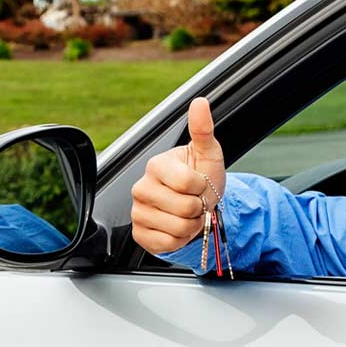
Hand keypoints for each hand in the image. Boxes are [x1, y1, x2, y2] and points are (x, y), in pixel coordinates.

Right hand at [131, 97, 226, 253]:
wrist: (195, 203)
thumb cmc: (201, 176)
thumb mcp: (208, 153)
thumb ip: (203, 129)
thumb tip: (200, 102)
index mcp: (156, 165)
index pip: (188, 183)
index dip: (201, 187)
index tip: (199, 184)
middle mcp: (141, 188)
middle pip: (184, 208)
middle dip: (198, 208)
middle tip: (194, 201)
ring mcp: (137, 212)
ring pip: (178, 228)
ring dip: (191, 225)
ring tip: (187, 214)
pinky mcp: (139, 234)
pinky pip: (166, 244)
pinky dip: (179, 240)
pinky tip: (177, 227)